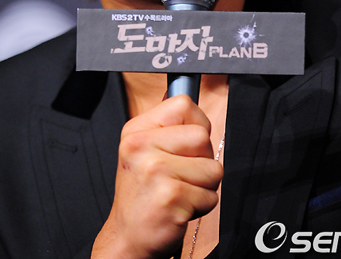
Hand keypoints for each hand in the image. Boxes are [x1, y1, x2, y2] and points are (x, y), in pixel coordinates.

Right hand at [91, 95, 222, 258]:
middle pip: (202, 136)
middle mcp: (140, 146)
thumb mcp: (144, 151)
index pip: (183, 104)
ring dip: (204, 185)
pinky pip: (211, 195)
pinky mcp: (170, 197)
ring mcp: (154, 170)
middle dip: (202, 159)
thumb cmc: (143, 194)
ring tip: (180, 191)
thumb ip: (167, 127)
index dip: (196, 123)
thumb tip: (190, 103)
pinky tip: (179, 208)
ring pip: (212, 167)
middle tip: (180, 175)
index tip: (187, 144)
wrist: (128, 237)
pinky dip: (202, 206)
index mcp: (135, 130)